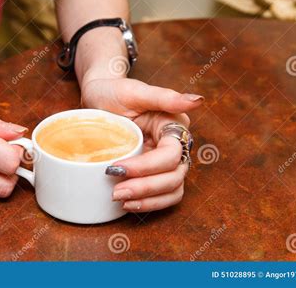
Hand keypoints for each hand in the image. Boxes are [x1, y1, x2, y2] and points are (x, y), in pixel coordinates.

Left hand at [81, 77, 203, 211]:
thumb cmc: (114, 92)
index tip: (116, 168)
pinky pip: (161, 194)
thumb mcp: (134, 91)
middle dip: (147, 188)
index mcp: (173, 126)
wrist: (98, 97)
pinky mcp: (152, 172)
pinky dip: (149, 203)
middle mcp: (173, 145)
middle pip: (174, 176)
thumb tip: (197, 101)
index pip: (170, 155)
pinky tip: (128, 205)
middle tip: (117, 192)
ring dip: (149, 200)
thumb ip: (165, 97)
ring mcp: (163, 161)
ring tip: (122, 201)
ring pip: (172, 190)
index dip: (147, 167)